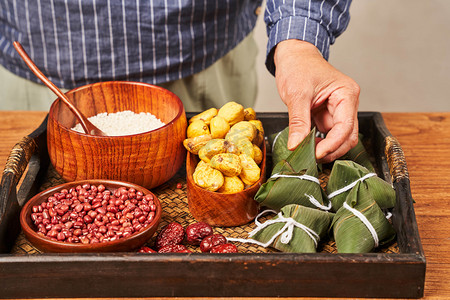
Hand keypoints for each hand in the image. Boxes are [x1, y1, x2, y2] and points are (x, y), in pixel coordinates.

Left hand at [273, 39, 359, 162]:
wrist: (293, 55)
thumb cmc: (298, 66)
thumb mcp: (296, 94)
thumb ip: (298, 121)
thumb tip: (296, 145)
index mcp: (346, 94)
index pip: (345, 127)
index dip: (332, 144)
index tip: (316, 154)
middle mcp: (347, 103)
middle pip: (347, 136)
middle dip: (331, 150)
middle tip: (311, 157)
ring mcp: (338, 110)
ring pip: (338, 137)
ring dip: (325, 147)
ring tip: (307, 151)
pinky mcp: (327, 114)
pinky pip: (327, 133)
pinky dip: (319, 142)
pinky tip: (306, 144)